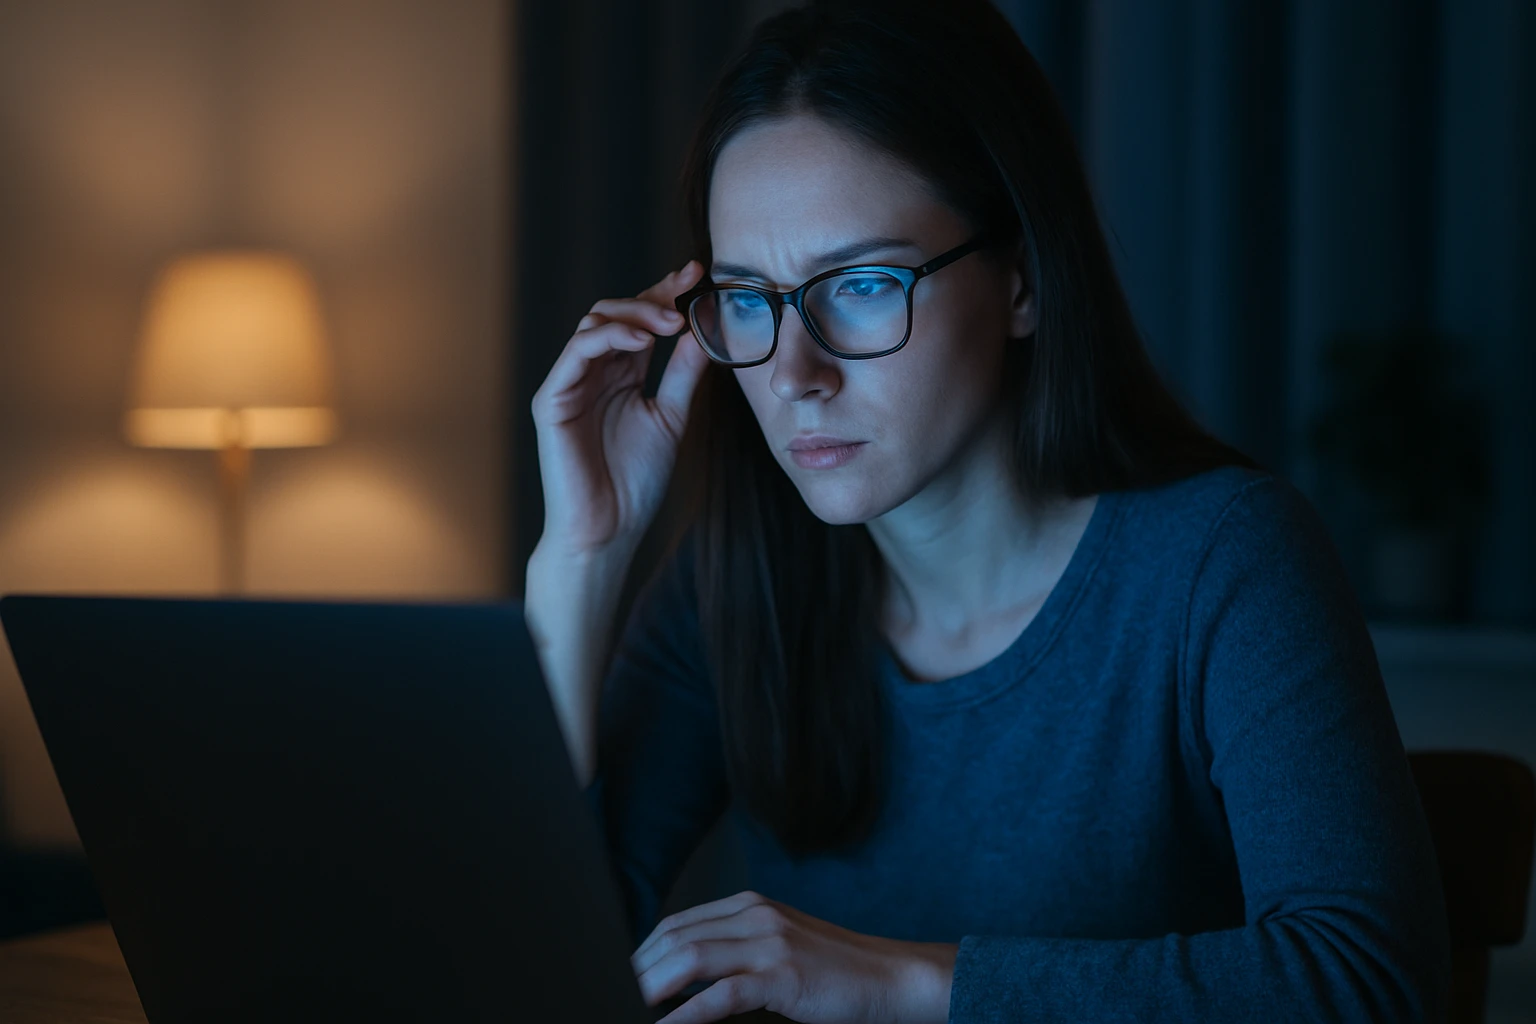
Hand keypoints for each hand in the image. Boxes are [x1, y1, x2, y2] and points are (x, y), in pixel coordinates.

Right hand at [530, 260, 711, 556]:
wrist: (610, 529)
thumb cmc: (635, 482)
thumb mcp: (672, 418)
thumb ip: (685, 374)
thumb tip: (705, 330)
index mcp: (620, 375)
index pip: (640, 322)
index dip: (665, 293)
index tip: (698, 273)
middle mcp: (592, 373)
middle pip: (616, 312)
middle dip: (652, 298)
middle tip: (686, 296)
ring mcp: (569, 383)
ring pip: (594, 323)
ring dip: (634, 314)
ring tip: (669, 323)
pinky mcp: (552, 400)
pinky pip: (575, 353)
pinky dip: (608, 338)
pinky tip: (642, 340)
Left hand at [632, 891, 956, 1023]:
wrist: (892, 978)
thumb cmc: (836, 973)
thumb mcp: (779, 950)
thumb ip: (735, 955)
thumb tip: (682, 978)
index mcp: (749, 907)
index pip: (676, 925)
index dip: (641, 954)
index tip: (620, 980)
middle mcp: (754, 916)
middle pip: (674, 938)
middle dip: (638, 971)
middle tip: (615, 996)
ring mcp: (769, 944)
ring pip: (689, 959)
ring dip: (651, 987)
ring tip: (629, 1006)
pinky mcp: (783, 976)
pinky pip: (721, 995)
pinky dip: (686, 1014)